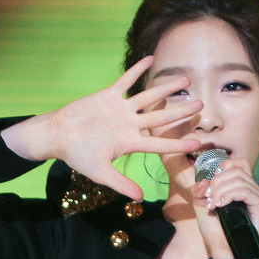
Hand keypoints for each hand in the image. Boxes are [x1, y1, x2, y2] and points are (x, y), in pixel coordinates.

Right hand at [2, 57, 202, 200]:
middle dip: (181, 112)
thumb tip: (140, 198)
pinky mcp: (108, 95)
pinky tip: (151, 59)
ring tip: (186, 80)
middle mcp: (130, 125)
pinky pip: (126, 80)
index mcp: (130, 143)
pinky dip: (137, 70)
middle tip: (202, 105)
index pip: (159, 144)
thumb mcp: (100, 173)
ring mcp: (120, 109)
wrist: (57, 136)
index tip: (198, 142)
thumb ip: (121, 184)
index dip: (178, 144)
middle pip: (161, 117)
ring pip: (148, 97)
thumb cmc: (77, 156)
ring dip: (167, 88)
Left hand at [191, 157, 258, 258]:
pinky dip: (229, 195)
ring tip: (213, 205)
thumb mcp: (203, 207)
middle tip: (209, 199)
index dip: (223, 167)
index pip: (239, 163)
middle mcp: (255, 191)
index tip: (211, 184)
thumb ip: (200, 191)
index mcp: (244, 188)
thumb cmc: (216, 233)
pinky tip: (220, 205)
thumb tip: (203, 180)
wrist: (224, 252)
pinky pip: (245, 190)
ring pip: (239, 179)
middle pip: (237, 170)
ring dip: (220, 190)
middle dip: (217, 182)